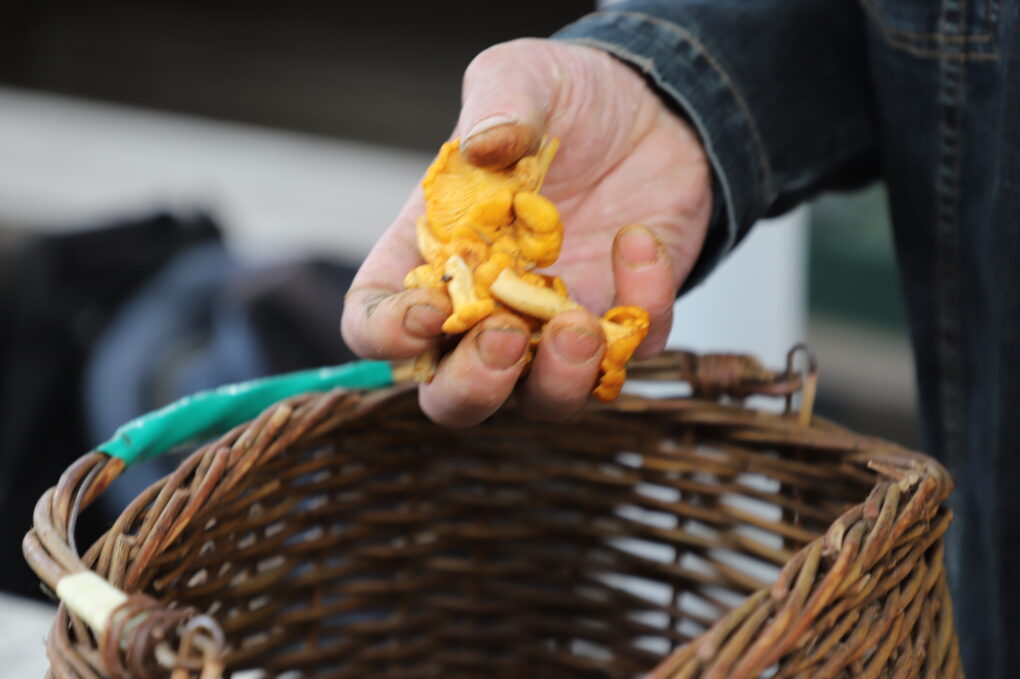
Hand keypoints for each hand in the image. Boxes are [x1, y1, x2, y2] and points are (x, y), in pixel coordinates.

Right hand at [341, 38, 711, 425]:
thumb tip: (484, 146)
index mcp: (431, 256)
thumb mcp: (523, 76)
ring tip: (582, 327)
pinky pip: (628, 354)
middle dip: (472, 387)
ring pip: (538, 402)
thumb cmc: (567, 99)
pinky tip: (639, 241)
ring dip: (556, 382)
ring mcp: (551, 327)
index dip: (386, 334)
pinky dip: (639, 309)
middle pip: (451, 394)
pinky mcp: (619, 326)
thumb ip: (497, 104)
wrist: (653, 108)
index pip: (375, 321)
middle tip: (504, 340)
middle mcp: (484, 307)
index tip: (427, 311)